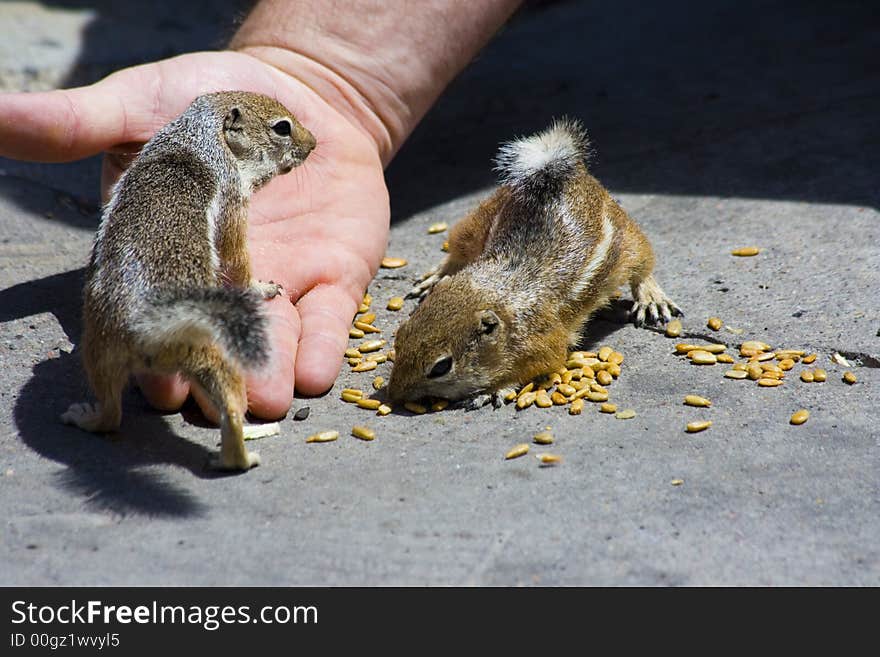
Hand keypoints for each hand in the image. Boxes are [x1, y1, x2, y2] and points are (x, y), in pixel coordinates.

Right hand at [0, 51, 389, 420]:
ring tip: (266, 404)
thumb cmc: (209, 97)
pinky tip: (317, 373)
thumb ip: (75, 124)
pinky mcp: (333, 277)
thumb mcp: (138, 103)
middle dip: (208, 376)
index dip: (148, 342)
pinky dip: (325, 345)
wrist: (302, 92)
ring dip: (266, 377)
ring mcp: (278, 284)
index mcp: (160, 251)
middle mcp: (215, 282)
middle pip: (206, 339)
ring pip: (268, 342)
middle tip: (207, 408)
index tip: (150, 378)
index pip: (146, 306)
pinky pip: (330, 318)